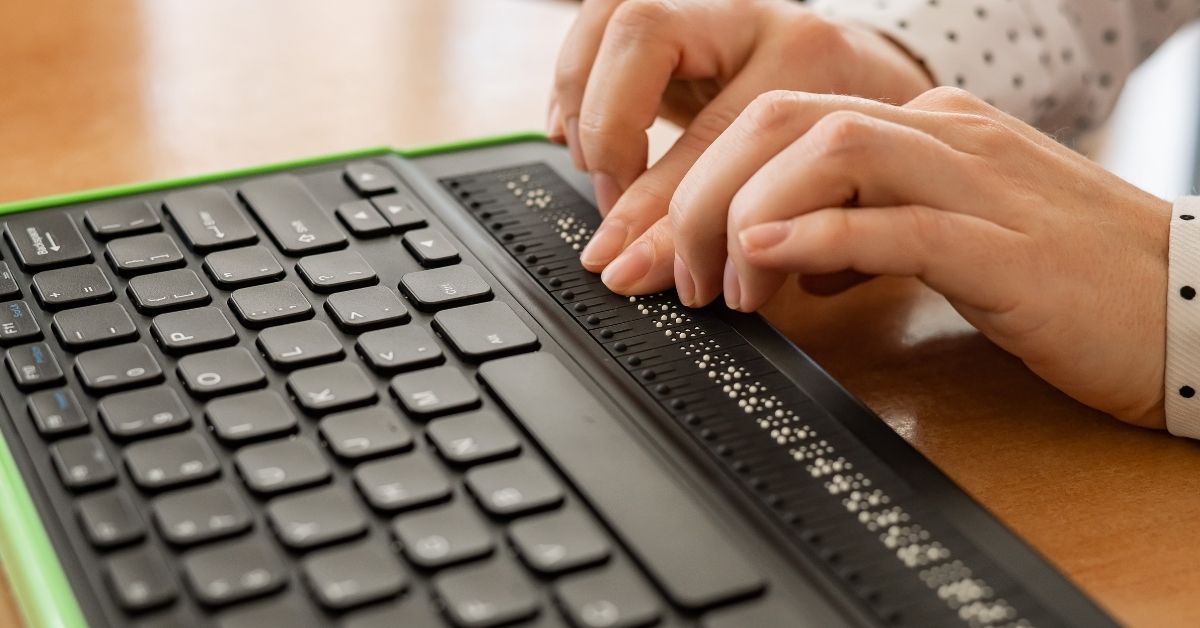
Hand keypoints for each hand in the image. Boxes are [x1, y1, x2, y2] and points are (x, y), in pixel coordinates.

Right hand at [547, 0, 933, 278]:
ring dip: (580, 95)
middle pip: (644, 33)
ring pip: (612, 12)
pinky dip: (572, 81)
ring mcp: (707, 11)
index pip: (714, 129)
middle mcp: (749, 18)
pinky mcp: (672, 22)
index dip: (657, 201)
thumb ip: (743, 224)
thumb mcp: (816, 191)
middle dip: (608, 126)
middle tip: (611, 199)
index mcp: (803, 59)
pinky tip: (571, 131)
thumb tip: (640, 271)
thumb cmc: (851, 141)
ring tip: (590, 164)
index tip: (630, 259)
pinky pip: (598, 23)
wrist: (869, 84)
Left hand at [626, 87, 1171, 427]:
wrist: (1194, 309)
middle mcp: (944, 136)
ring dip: (745, 216)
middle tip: (664, 274)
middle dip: (698, 193)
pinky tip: (766, 261)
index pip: (780, 120)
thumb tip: (780, 260)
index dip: (696, 179)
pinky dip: (817, 236)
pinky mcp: (1005, 246)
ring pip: (828, 150)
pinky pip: (896, 223)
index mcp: (925, 129)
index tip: (651, 247)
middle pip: (782, 120)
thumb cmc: (1067, 280)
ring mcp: (977, 182)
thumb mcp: (946, 241)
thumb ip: (862, 233)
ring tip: (716, 288)